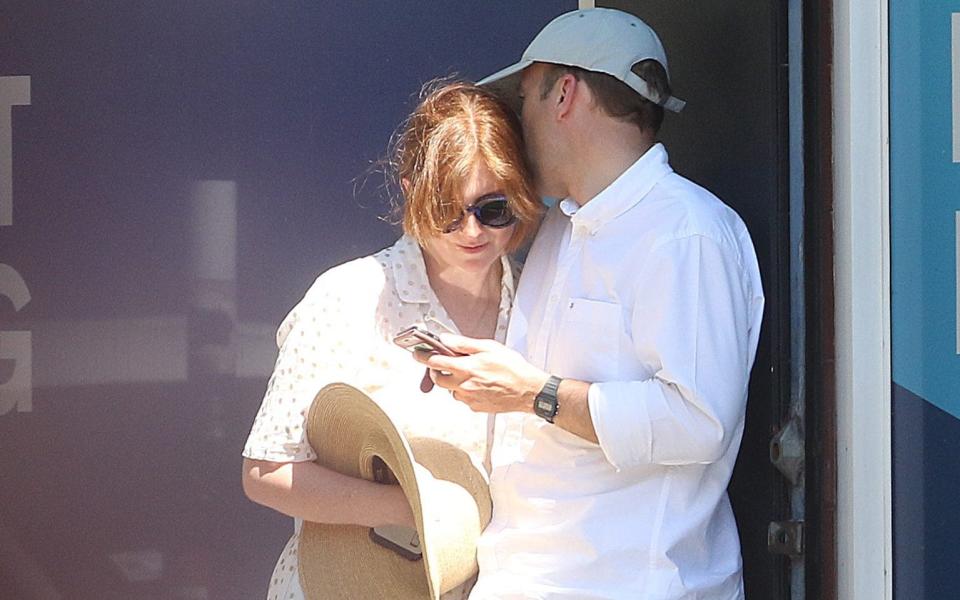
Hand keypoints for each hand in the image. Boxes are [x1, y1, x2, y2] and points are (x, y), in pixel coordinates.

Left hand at [414, 334, 549, 413]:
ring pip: (451, 390)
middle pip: (438, 379)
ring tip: (471, 373)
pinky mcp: (475, 407)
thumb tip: (445, 340)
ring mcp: (469, 398)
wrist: (528, 391)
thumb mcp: (489, 347)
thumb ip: (464, 344)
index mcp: (466, 368)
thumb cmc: (513, 368)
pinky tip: (479, 384)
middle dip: (437, 370)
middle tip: (444, 363)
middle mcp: (464, 385)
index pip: (435, 362)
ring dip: (453, 381)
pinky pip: (463, 398)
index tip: (417, 352)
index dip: (423, 356)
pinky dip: (465, 391)